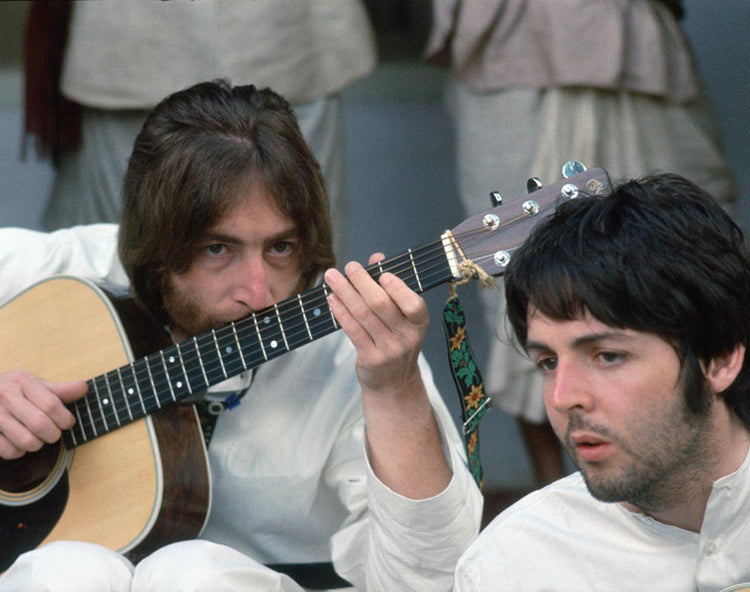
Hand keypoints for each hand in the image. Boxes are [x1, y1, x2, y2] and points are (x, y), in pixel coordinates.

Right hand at [0, 370, 87, 459]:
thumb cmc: (14, 391)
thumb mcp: (35, 384)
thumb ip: (60, 390)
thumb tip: (84, 387)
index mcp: (22, 381)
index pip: (51, 404)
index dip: (65, 418)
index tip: (68, 423)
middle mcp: (5, 396)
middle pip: (40, 424)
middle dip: (54, 434)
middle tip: (54, 433)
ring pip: (26, 441)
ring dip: (38, 444)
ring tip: (38, 438)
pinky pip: (10, 451)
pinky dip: (20, 452)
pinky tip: (20, 443)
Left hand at [323, 253, 428, 395]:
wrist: (394, 383)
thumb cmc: (397, 340)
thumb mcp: (403, 316)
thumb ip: (391, 286)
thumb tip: (377, 258)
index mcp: (419, 323)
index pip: (413, 304)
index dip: (397, 287)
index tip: (381, 272)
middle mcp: (407, 337)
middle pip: (381, 305)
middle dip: (362, 282)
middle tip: (349, 266)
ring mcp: (389, 349)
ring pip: (363, 315)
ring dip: (345, 292)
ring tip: (332, 277)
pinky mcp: (370, 358)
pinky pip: (352, 330)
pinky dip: (340, 312)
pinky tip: (332, 299)